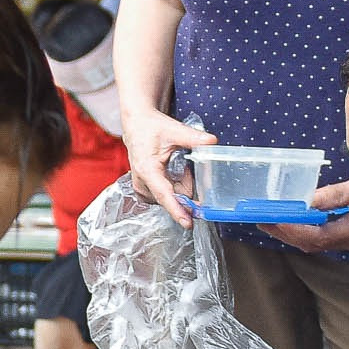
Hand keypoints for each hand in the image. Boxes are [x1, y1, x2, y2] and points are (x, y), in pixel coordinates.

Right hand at [122, 107, 215, 225]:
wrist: (136, 125)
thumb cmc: (150, 127)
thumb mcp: (173, 130)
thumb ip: (193, 138)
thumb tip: (212, 142)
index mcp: (147, 170)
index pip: (165, 195)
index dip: (178, 210)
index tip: (188, 223)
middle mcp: (142, 183)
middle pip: (174, 196)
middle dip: (186, 183)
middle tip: (181, 160)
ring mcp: (143, 189)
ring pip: (172, 195)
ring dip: (180, 183)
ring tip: (172, 161)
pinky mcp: (145, 191)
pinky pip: (168, 194)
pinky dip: (175, 184)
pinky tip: (169, 169)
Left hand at [260, 177, 348, 252]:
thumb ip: (334, 196)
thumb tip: (306, 199)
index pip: (315, 236)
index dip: (291, 228)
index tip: (272, 217)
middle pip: (309, 243)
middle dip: (283, 232)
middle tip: (261, 218)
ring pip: (313, 243)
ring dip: (290, 232)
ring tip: (271, 218)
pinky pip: (320, 239)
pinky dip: (302, 230)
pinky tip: (293, 220)